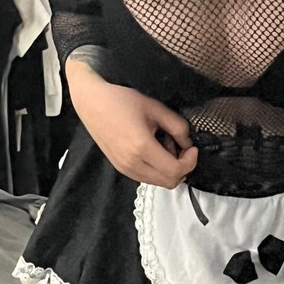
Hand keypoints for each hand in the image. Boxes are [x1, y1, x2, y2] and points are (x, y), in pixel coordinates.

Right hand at [66, 61, 197, 188]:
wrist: (92, 103)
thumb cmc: (122, 101)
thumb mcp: (156, 108)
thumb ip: (178, 127)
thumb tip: (187, 144)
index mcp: (142, 148)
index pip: (175, 171)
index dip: (190, 161)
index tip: (192, 147)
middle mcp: (132, 164)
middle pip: (169, 182)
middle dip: (182, 167)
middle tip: (179, 146)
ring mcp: (125, 169)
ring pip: (158, 183)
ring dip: (168, 169)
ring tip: (163, 145)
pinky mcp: (120, 168)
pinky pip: (147, 177)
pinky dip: (156, 169)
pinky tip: (152, 150)